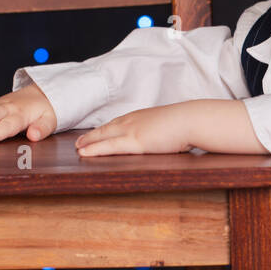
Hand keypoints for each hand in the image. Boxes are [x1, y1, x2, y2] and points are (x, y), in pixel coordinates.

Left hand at [76, 104, 191, 156]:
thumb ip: (166, 131)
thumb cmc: (189, 123)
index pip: (120, 122)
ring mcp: (132, 130)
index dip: (107, 128)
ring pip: (103, 136)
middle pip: (107, 128)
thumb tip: (169, 137)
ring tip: (77, 148)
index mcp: (144, 116)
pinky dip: (94, 149)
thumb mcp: (174, 126)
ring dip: (88, 142)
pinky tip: (84, 152)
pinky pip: (108, 146)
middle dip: (92, 135)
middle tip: (79, 141)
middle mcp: (134, 120)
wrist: (193, 120)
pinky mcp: (134, 142)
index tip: (98, 132)